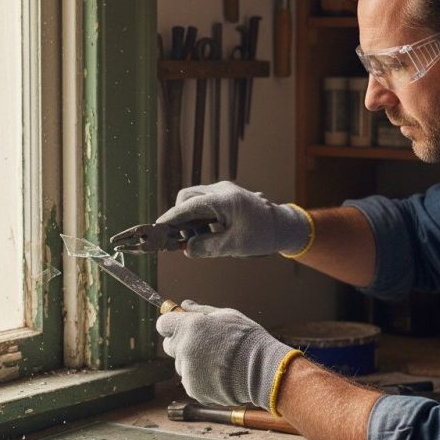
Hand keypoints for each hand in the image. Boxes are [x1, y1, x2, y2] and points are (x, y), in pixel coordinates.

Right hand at [156, 181, 309, 257]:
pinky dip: (200, 217)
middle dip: (180, 217)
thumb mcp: (234, 245)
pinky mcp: (225, 195)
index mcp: (223, 200)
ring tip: (201, 239)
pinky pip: (204, 202)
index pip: (188, 206)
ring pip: (194, 199)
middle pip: (187, 197)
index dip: (170, 218)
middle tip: (181, 238)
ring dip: (191, 219)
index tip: (157, 228)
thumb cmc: (262, 235)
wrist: (283, 226)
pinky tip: (209, 232)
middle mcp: (221, 190)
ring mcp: (223, 190)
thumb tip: (187, 248)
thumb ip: (207, 247)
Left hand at [156, 300, 293, 408]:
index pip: (162, 324)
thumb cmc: (246, 339)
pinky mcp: (193, 388)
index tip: (180, 327)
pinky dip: (200, 380)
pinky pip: (191, 381)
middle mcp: (184, 348)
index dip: (171, 325)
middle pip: (169, 346)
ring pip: (181, 365)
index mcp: (189, 326)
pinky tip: (219, 375)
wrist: (262, 370)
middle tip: (204, 345)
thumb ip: (200, 310)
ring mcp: (187, 370)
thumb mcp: (226, 315)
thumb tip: (185, 304)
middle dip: (182, 344)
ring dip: (192, 363)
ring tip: (217, 362)